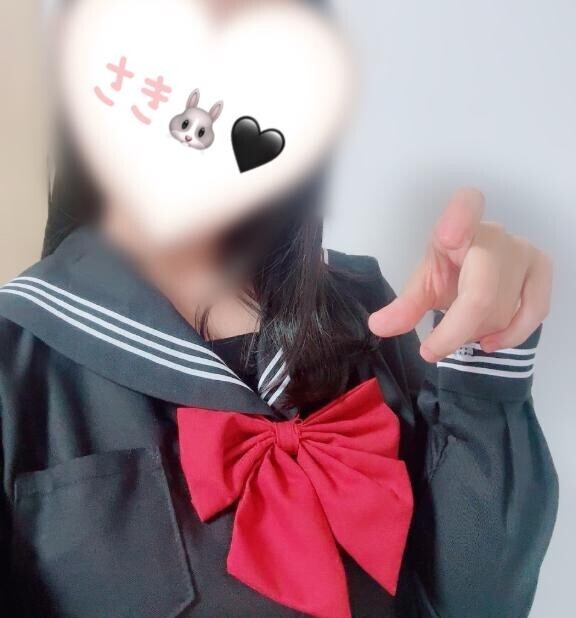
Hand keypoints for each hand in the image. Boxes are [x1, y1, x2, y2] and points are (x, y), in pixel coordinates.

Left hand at [368, 188, 552, 362]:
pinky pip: (534, 311)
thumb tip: (378, 327)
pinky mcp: (541, 268)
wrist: (478, 268)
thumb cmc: (449, 271)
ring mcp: (522, 250)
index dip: (460, 218)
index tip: (449, 235)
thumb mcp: (423, 286)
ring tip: (461, 330)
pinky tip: (491, 343)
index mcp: (456, 227)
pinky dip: (512, 334)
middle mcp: (494, 234)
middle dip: (455, 330)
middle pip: (481, 293)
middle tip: (432, 349)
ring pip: (503, 309)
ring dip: (477, 334)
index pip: (465, 205)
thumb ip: (404, 307)